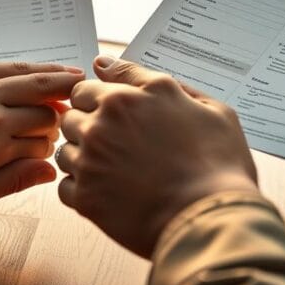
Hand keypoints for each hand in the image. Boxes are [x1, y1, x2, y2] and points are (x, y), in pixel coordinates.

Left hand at [0, 61, 82, 227]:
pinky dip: (6, 67)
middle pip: (38, 89)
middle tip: (81, 90)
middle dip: (61, 93)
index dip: (53, 134)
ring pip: (15, 69)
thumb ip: (10, 180)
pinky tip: (15, 71)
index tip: (54, 140)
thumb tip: (50, 167)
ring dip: (43, 71)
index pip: (43, 125)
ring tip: (65, 72)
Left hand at [57, 56, 257, 257]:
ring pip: (66, 151)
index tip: (111, 115)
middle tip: (119, 147)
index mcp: (128, 97)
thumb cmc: (218, 165)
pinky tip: (111, 194)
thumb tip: (110, 64)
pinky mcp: (86, 198)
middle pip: (72, 117)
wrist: (213, 221)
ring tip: (118, 173)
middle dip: (89, 128)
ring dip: (84, 159)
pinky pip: (66, 186)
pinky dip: (84, 191)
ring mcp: (90, 161)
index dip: (98, 102)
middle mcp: (102, 123)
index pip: (86, 87)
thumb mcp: (207, 108)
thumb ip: (154, 81)